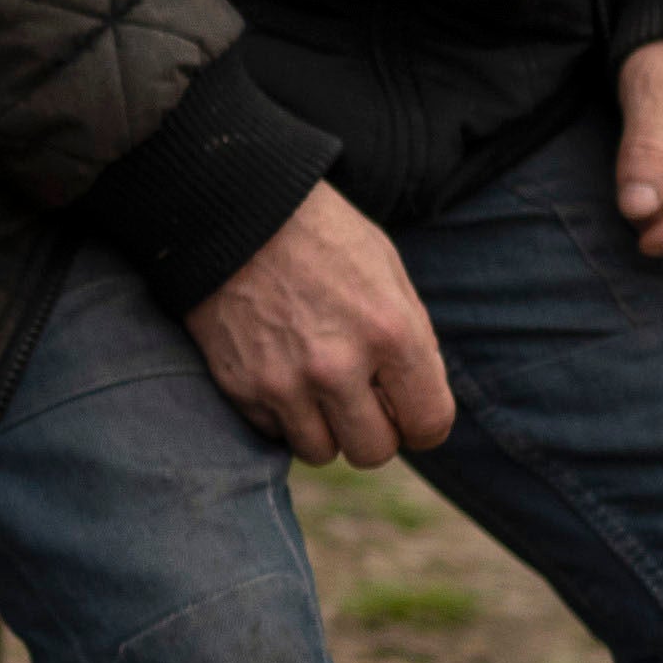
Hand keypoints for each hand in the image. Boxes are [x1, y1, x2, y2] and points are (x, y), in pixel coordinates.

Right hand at [182, 187, 454, 464]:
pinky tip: (279, 370)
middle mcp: (338, 366)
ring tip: (317, 388)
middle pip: (374, 452)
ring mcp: (284, 382)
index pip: (429, 423)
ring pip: (320, 452)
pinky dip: (281, 414)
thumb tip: (418, 399)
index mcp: (390, 332)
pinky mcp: (241, 387)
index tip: (408, 411)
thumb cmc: (320, 235)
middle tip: (361, 401)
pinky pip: (273, 432)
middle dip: (374, 432)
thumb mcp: (387, 270)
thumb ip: (411, 337)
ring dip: (325, 429)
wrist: (233, 211)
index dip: (423, 422)